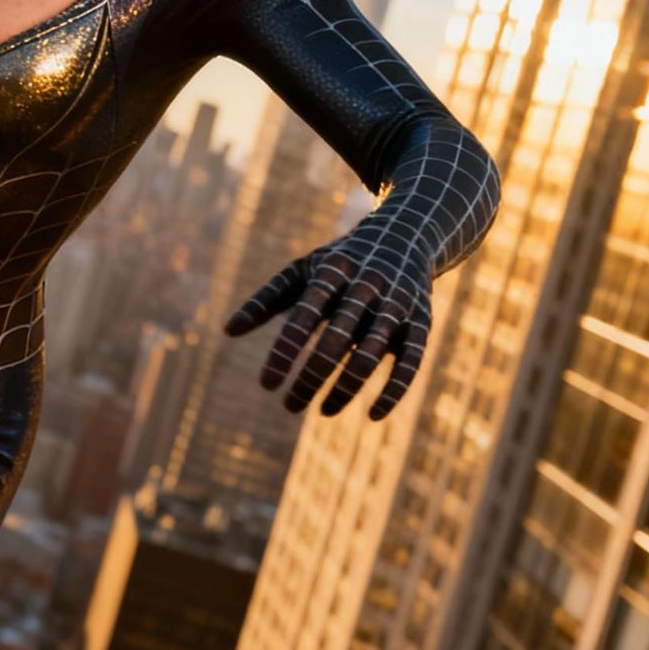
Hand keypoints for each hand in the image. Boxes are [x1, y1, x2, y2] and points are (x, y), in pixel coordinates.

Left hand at [225, 223, 434, 421]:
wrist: (407, 234)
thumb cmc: (339, 262)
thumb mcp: (301, 272)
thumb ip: (264, 300)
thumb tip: (227, 331)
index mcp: (331, 273)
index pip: (303, 317)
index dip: (284, 352)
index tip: (266, 385)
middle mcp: (366, 287)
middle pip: (336, 340)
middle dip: (311, 378)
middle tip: (290, 406)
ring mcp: (397, 304)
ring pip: (371, 354)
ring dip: (346, 388)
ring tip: (323, 412)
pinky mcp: (421, 321)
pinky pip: (411, 361)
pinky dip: (394, 390)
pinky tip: (372, 415)